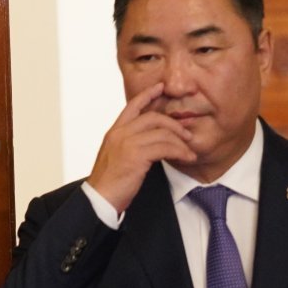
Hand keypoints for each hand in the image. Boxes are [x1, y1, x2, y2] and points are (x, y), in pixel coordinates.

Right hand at [88, 83, 196, 212]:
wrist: (98, 199)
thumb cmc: (108, 183)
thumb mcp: (115, 157)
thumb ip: (128, 145)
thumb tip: (148, 142)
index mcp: (114, 132)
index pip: (132, 106)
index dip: (147, 95)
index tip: (160, 88)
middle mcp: (120, 133)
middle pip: (153, 117)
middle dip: (173, 124)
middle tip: (186, 134)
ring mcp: (127, 143)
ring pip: (162, 132)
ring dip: (180, 141)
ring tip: (189, 151)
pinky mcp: (136, 156)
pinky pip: (165, 147)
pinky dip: (179, 151)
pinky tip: (186, 157)